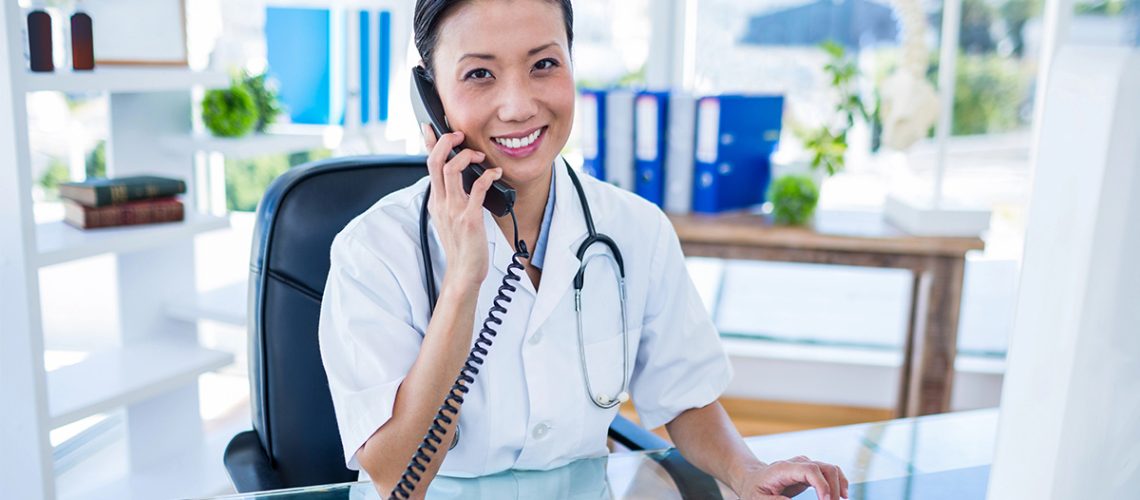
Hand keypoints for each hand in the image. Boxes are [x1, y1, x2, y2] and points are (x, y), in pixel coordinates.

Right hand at [423, 125, 501, 290]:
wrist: (464, 273)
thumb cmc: (463, 246)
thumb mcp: (451, 218)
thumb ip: (453, 198)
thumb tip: (464, 180)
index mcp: (436, 201)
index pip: (428, 165)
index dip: (428, 144)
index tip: (429, 126)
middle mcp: (441, 202)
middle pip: (435, 162)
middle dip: (446, 142)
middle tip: (460, 135)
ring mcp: (454, 210)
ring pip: (451, 170)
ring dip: (467, 156)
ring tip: (479, 155)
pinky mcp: (469, 218)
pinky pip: (477, 189)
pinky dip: (488, 176)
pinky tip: (496, 174)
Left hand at [731, 456, 848, 499]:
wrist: (752, 479)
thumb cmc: (754, 490)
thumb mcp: (759, 499)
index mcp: (784, 469)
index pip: (810, 470)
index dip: (822, 485)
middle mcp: (797, 463)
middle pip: (825, 468)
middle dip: (834, 488)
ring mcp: (805, 465)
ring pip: (830, 468)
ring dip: (839, 485)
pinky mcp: (810, 471)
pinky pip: (829, 473)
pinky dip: (839, 482)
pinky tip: (842, 495)